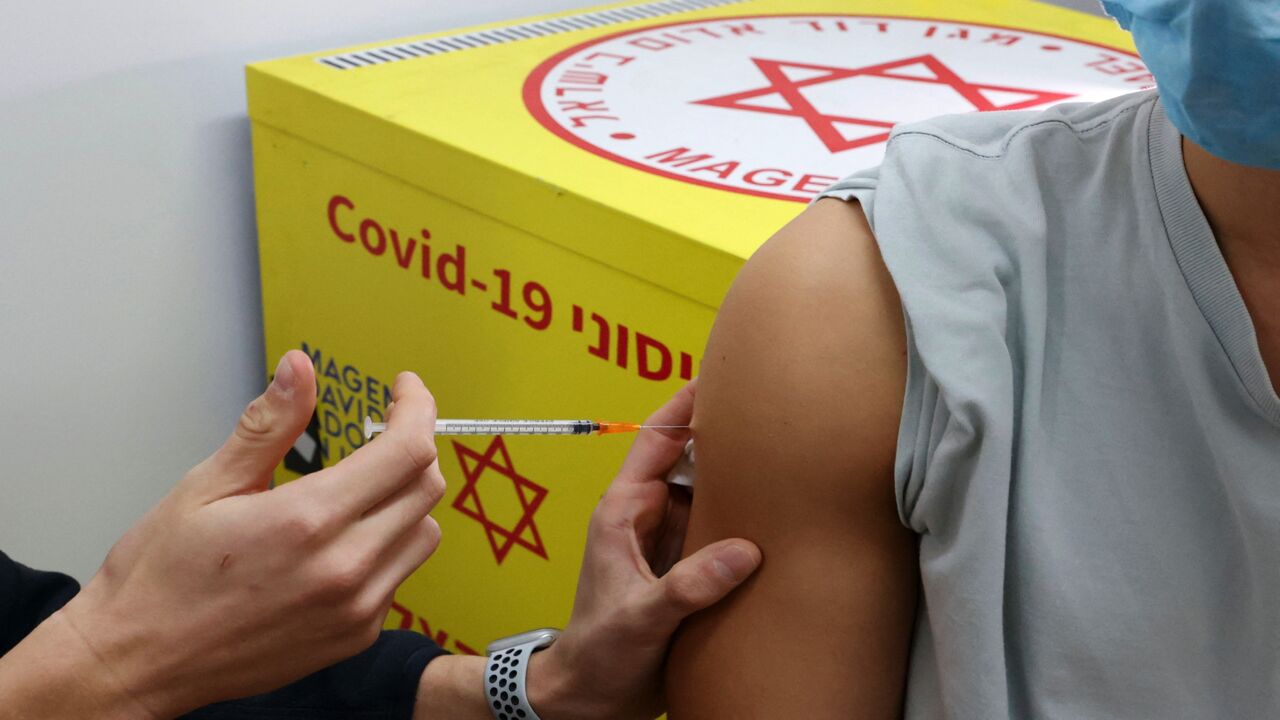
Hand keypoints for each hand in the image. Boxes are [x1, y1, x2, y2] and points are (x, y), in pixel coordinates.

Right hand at [53, 352, 446, 717]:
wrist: (138, 663)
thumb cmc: (161, 578)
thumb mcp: (206, 486)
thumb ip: (267, 425)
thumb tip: (299, 368)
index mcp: (308, 520)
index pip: (406, 451)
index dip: (416, 408)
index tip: (403, 390)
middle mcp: (344, 568)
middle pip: (426, 488)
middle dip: (412, 446)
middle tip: (382, 431)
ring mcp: (356, 609)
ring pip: (423, 533)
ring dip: (406, 499)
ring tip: (363, 487)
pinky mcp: (355, 636)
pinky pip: (400, 576)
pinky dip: (388, 547)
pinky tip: (344, 540)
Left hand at [529, 380, 762, 718]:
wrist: (591, 701)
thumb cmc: (598, 655)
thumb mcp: (641, 617)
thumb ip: (687, 586)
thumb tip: (742, 552)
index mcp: (623, 511)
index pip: (658, 440)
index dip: (687, 405)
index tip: (720, 373)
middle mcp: (647, 518)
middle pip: (691, 461)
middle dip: (725, 440)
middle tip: (773, 414)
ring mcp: (667, 543)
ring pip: (708, 496)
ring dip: (738, 482)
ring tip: (784, 458)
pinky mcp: (685, 570)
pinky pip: (718, 532)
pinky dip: (743, 521)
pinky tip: (776, 518)